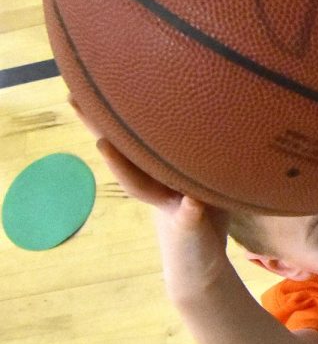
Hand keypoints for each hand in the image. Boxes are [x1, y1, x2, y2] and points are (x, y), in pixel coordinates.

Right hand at [69, 97, 229, 285]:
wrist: (203, 263)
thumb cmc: (206, 211)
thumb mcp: (205, 175)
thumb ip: (201, 148)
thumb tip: (216, 101)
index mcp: (160, 170)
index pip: (134, 136)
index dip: (113, 112)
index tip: (90, 80)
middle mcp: (157, 186)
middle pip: (123, 155)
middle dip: (101, 128)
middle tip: (76, 102)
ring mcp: (170, 207)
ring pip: (143, 186)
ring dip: (123, 166)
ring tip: (103, 146)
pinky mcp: (191, 229)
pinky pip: (190, 218)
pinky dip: (189, 211)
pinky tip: (190, 204)